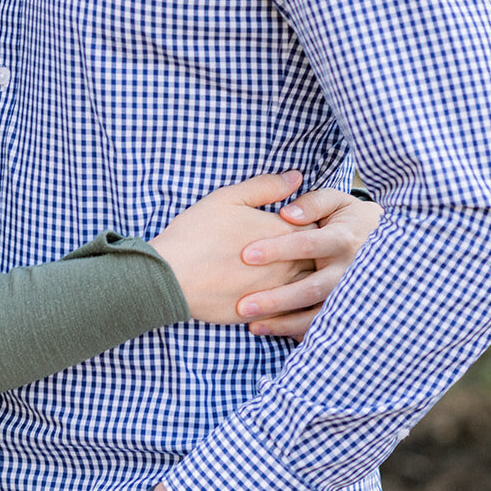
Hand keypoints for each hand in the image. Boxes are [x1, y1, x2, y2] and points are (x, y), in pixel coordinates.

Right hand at [151, 169, 316, 324]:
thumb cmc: (198, 232)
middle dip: (314, 252)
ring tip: (297, 273)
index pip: (316, 226)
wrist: (172, 276)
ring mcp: (278, 291)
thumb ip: (266, 187)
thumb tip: (296, 177)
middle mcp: (288, 263)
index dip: (312, 223)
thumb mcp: (229, 198)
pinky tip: (285, 299)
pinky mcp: (265, 313)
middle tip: (306, 248)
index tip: (304, 222)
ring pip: (309, 287)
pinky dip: (293, 305)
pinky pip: (292, 312)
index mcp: (282, 231)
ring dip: (307, 279)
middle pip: (318, 258)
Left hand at [238, 186, 382, 339]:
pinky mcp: (347, 310)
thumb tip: (287, 214)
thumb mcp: (336, 201)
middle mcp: (348, 271)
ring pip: (316, 314)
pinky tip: (272, 332)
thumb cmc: (347, 217)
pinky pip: (322, 326)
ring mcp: (349, 295)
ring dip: (284, 322)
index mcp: (343, 239)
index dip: (277, 249)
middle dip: (277, 298)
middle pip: (311, 288)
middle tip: (244, 304)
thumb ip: (312, 203)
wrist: (385, 242)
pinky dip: (297, 331)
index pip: (307, 244)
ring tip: (252, 325)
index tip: (246, 255)